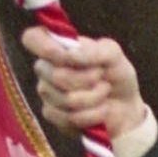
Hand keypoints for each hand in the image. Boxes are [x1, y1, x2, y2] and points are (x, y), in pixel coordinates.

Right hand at [20, 27, 148, 138]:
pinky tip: (99, 110)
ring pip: (66, 99)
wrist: (126, 107)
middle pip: (56, 75)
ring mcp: (47, 93)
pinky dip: (93, 115)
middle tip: (101, 77)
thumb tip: (69, 55)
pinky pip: (70, 118)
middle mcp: (46, 69)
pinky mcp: (53, 116)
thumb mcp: (113, 54)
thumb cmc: (116, 75)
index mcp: (57, 47)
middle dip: (87, 79)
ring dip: (94, 98)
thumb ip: (92, 50)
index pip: (32, 38)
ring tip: (103, 93)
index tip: (66, 56)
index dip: (46, 48)